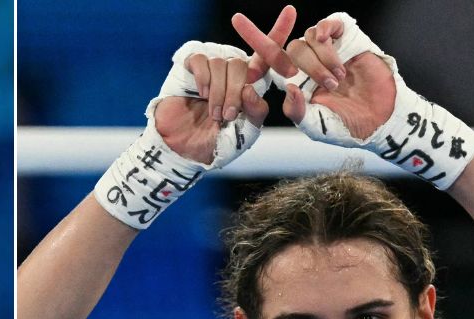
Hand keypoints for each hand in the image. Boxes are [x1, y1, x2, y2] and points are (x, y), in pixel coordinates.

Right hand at [153, 6, 295, 162]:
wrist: (183, 149)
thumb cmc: (216, 143)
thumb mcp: (245, 132)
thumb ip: (255, 112)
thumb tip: (250, 88)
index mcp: (250, 83)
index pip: (268, 55)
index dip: (279, 31)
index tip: (290, 10)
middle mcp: (232, 71)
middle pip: (243, 65)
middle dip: (236, 91)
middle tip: (227, 115)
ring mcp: (211, 67)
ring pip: (223, 65)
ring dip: (218, 93)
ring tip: (213, 113)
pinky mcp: (191, 66)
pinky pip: (202, 61)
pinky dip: (203, 79)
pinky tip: (200, 93)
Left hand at [233, 13, 395, 139]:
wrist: (380, 117)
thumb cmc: (346, 125)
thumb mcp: (315, 125)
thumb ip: (297, 111)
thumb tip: (287, 87)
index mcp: (293, 81)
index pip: (267, 58)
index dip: (253, 37)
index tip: (236, 19)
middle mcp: (305, 63)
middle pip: (289, 51)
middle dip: (307, 67)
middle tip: (330, 84)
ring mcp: (325, 49)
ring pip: (306, 40)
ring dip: (322, 61)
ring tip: (339, 79)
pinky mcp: (345, 39)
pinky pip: (326, 27)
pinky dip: (326, 35)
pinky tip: (334, 49)